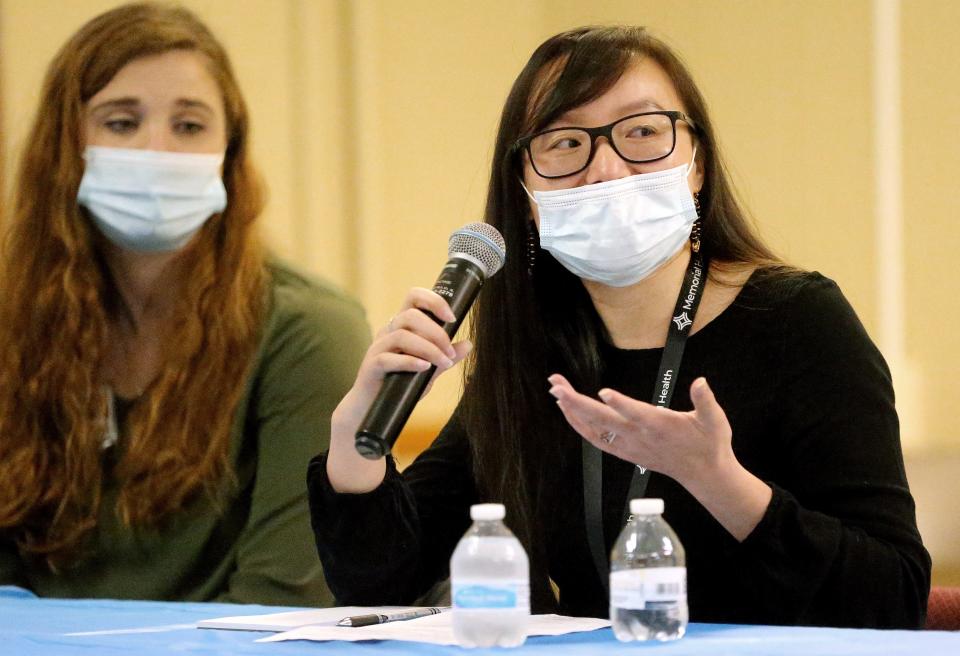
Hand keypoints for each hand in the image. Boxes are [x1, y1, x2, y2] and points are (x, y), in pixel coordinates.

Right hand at [328, 288, 471, 491]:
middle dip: (436, 332)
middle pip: (410, 316)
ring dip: (428, 348)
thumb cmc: (400, 386)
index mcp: (401, 326)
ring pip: (401, 335)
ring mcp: (377, 348)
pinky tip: (424, 369)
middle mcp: (388, 332)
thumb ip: (445, 356)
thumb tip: (468, 344)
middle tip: (449, 352)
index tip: (452, 318)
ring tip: (443, 363)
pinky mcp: (371, 366)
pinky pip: (388, 358)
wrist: (372, 409)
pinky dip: (409, 362)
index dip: (434, 301)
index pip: (414, 297)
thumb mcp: (428, 370)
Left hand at [548, 373, 731, 485]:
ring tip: (556, 391)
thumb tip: (700, 382)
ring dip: (573, 411)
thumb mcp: (715, 420)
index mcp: (661, 426)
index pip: (638, 414)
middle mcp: (640, 437)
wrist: (704, 474)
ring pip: (595, 430)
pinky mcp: (626, 452)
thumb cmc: (709, 443)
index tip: (604, 393)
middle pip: (604, 420)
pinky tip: (568, 411)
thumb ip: (705, 401)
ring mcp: (630, 446)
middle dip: (577, 402)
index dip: (621, 405)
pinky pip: (597, 440)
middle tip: (556, 384)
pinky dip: (580, 426)